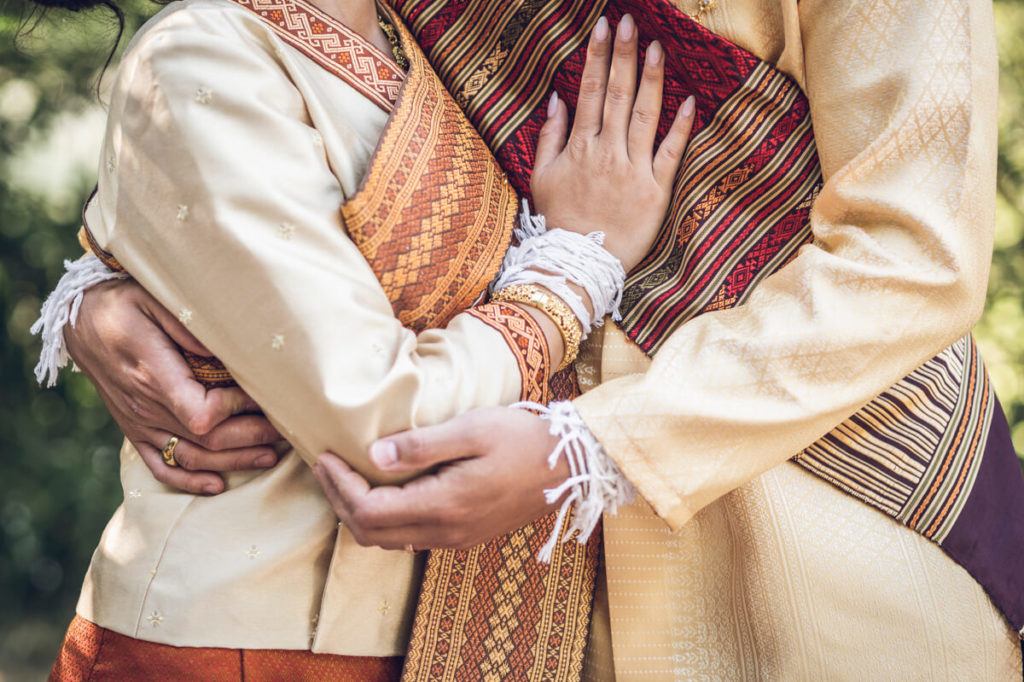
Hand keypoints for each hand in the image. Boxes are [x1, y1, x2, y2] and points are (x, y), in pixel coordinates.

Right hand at [65, 278, 282, 493]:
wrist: (79, 319)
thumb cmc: (123, 303)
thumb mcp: (155, 300)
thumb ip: (189, 327)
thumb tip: (226, 350)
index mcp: (154, 376)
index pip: (203, 414)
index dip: (237, 411)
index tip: (263, 396)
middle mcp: (145, 407)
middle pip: (206, 441)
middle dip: (252, 438)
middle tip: (287, 431)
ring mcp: (139, 423)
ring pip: (191, 459)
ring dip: (234, 461)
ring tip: (270, 455)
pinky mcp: (134, 430)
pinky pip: (160, 466)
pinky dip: (189, 481)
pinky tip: (218, 485)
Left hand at [313, 407, 567, 549]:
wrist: (569, 465)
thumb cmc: (522, 438)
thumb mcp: (471, 429)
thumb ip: (421, 445)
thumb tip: (373, 455)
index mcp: (443, 504)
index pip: (368, 510)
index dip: (339, 487)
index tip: (326, 456)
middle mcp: (445, 531)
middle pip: (369, 534)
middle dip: (339, 501)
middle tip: (327, 466)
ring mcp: (455, 538)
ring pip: (388, 540)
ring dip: (360, 512)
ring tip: (347, 477)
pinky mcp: (465, 535)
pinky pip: (410, 538)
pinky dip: (385, 519)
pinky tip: (385, 490)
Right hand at [531, 14, 694, 270]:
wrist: (577, 265)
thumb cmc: (559, 222)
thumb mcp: (541, 179)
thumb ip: (548, 138)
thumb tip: (556, 101)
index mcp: (579, 147)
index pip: (589, 92)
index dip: (596, 57)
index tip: (602, 27)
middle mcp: (606, 153)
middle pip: (617, 95)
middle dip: (623, 54)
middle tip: (628, 21)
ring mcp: (633, 171)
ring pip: (644, 116)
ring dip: (651, 79)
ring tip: (657, 47)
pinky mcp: (655, 192)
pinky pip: (670, 154)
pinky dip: (680, 128)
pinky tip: (689, 100)